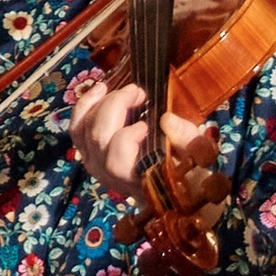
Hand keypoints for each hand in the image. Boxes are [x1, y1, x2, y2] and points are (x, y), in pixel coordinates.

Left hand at [67, 77, 215, 207]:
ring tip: (120, 88)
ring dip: (100, 102)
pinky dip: (85, 106)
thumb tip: (167, 119)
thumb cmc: (188, 170)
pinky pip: (77, 128)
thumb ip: (187, 140)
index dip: (127, 137)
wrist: (171, 187)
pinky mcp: (88, 153)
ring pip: (84, 129)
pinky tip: (100, 89)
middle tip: (138, 91)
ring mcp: (95, 164)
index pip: (118, 162)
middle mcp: (110, 174)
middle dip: (115, 106)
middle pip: (99, 137)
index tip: (147, 123)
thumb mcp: (199, 157)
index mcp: (138, 180)